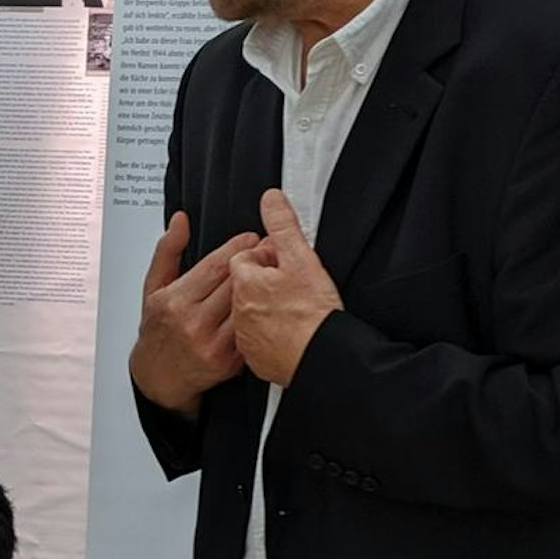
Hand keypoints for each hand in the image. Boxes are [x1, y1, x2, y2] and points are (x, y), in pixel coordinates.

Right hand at [129, 213, 259, 417]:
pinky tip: (266, 304)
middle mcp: (192, 323)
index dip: (238, 247)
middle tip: (270, 249)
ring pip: (247, 306)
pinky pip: (251, 330)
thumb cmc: (157, 330)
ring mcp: (212, 344)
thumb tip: (180, 220)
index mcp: (174, 301)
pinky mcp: (228, 362)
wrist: (158, 378)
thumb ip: (168, 251)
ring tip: (272, 274)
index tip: (251, 237)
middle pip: (236, 284)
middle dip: (257, 262)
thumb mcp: (153, 288)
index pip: (215, 266)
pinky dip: (260, 315)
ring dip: (264, 288)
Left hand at [231, 190, 343, 387]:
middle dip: (263, 280)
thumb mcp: (301, 258)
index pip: (244, 258)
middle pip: (244, 285)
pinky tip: (288, 329)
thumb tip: (270, 199)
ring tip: (292, 306)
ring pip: (249, 312)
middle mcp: (237, 311)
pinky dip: (269, 332)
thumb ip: (283, 225)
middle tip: (290, 284)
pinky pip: (256, 339)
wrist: (321, 358)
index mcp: (244, 283)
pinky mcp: (254, 359)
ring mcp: (244, 337)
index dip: (266, 257)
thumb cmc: (313, 314)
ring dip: (265, 305)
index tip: (282, 261)